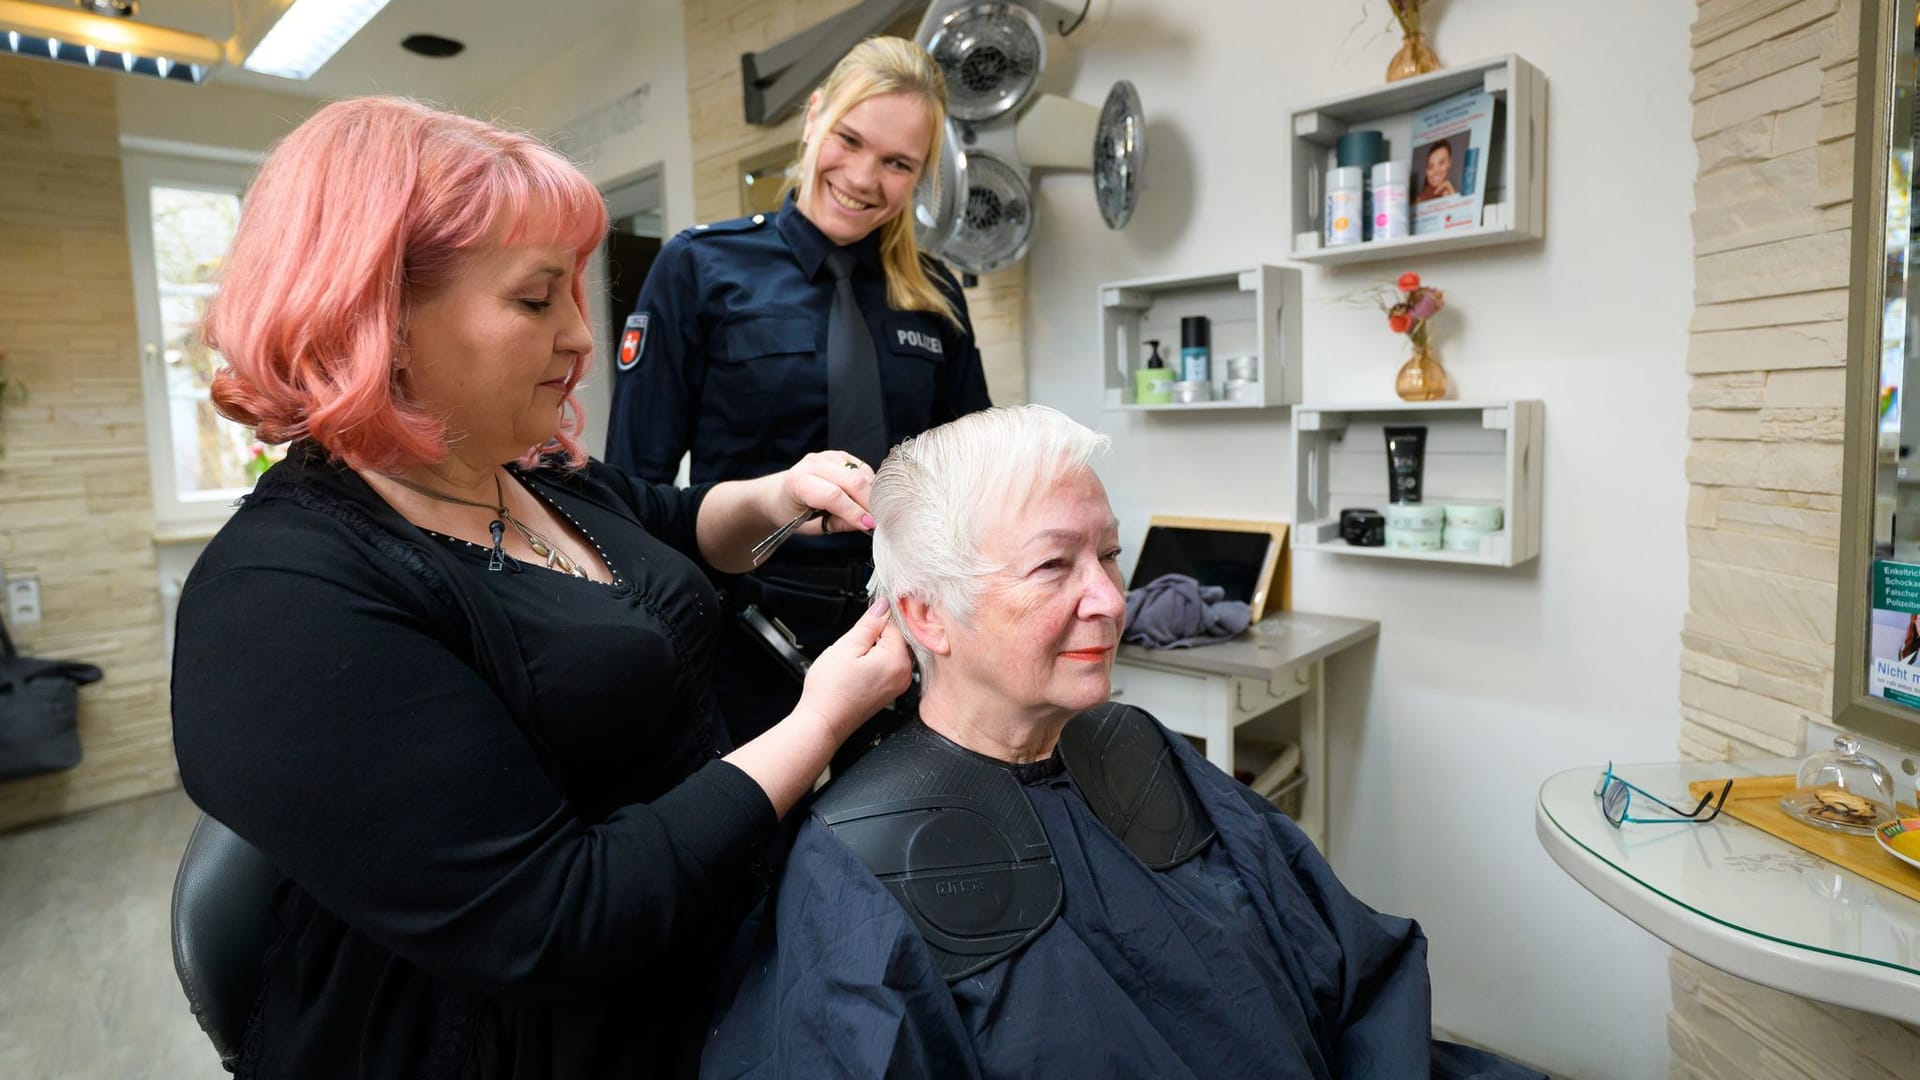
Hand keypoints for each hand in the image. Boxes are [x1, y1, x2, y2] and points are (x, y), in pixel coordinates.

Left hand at [777, 450, 876, 536]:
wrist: (779, 494)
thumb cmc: (792, 512)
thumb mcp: (809, 526)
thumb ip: (838, 524)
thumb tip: (866, 524)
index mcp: (798, 482)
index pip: (833, 495)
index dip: (854, 511)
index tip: (870, 525)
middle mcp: (813, 464)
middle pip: (852, 481)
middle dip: (869, 503)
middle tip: (878, 521)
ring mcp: (827, 456)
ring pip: (861, 474)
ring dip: (871, 494)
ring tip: (870, 512)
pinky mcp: (840, 455)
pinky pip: (863, 469)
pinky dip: (870, 485)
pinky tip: (865, 498)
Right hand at [794, 600, 912, 741]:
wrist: (823, 722)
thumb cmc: (831, 690)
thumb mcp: (846, 647)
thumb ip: (869, 623)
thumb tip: (883, 606)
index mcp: (897, 661)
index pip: (894, 625)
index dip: (872, 624)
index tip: (858, 630)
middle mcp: (903, 675)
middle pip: (894, 640)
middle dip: (872, 639)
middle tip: (850, 652)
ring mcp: (897, 686)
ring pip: (888, 654)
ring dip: (870, 652)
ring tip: (850, 665)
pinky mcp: (888, 694)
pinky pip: (884, 668)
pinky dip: (871, 665)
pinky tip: (854, 674)